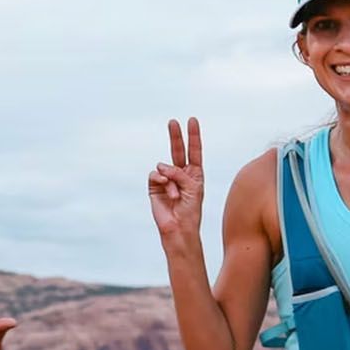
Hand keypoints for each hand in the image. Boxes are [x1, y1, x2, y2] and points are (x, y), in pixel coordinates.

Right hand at [148, 117, 204, 242]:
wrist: (179, 228)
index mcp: (194, 174)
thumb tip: (161, 167)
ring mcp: (166, 180)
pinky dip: (160, 180)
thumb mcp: (193, 187)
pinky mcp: (154, 186)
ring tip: (175, 194)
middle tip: (172, 122)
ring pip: (165, 166)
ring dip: (171, 178)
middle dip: (176, 136)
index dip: (193, 136)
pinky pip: (155, 174)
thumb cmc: (191, 210)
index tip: (192, 120)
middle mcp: (180, 174)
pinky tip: (165, 189)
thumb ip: (180, 172)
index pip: (194, 151)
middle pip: (178, 150)